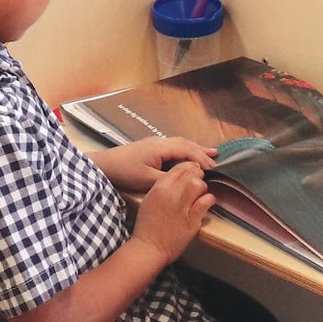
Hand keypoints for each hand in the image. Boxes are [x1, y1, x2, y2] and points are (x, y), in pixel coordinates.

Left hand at [98, 137, 216, 191]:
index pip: (188, 151)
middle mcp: (161, 142)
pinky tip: (188, 153)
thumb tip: (188, 178)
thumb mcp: (148, 180)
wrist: (105, 165)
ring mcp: (155, 142)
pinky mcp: (151, 146)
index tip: (214, 169)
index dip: (202, 160)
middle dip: (202, 152)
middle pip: (187, 144)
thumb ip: (169, 178)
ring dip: (196, 148)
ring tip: (210, 152)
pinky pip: (174, 145)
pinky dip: (186, 149)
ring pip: (181, 143)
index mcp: (162, 148)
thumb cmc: (125, 172)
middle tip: (217, 159)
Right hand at [130, 161, 215, 264]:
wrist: (149, 248)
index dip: (190, 168)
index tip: (193, 171)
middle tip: (199, 181)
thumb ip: (163, 187)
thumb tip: (179, 178)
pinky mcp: (192, 221)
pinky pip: (206, 202)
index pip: (180, 168)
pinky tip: (206, 203)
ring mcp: (182, 208)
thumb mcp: (150, 199)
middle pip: (192, 174)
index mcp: (159, 188)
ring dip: (203, 188)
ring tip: (201, 194)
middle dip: (198, 176)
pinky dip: (209, 200)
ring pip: (200, 186)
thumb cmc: (147, 226)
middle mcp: (171, 195)